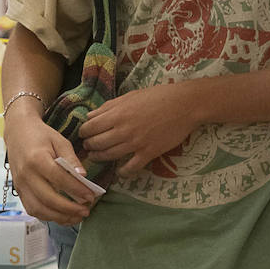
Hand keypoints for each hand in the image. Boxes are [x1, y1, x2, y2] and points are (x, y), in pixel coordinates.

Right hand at [4, 104, 95, 224]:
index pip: (59, 179)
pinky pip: (32, 209)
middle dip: (69, 209)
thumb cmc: (41, 136)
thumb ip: (71, 160)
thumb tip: (83, 176)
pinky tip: (63, 216)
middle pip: (48, 199)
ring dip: (58, 217)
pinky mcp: (18, 191)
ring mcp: (20, 185)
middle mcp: (26, 175)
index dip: (76, 190)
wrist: (18, 133)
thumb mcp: (60, 141)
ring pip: (38, 209)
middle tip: (86, 211)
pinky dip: (48, 216)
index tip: (91, 196)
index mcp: (37, 159)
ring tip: (77, 217)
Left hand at [80, 85, 200, 175]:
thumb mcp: (130, 96)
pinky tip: (121, 170)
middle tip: (90, 146)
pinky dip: (122, 172)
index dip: (83, 132)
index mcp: (117, 114)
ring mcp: (136, 143)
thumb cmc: (158, 96)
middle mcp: (123, 130)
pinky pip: (130, 168)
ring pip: (108, 156)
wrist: (186, 105)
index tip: (86, 134)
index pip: (89, 128)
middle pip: (96, 143)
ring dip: (100, 158)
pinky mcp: (149, 153)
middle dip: (89, 146)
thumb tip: (89, 116)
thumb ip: (109, 107)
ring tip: (99, 156)